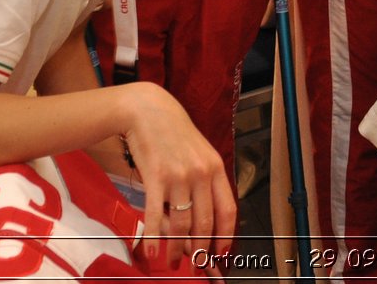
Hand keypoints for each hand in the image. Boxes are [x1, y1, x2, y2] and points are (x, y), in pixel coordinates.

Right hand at [121, 83, 235, 268]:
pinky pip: (156, 215)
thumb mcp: (199, 153)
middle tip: (194, 265)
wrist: (148, 111)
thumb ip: (204, 182)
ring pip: (181, 223)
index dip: (225, 235)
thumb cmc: (174, 133)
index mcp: (215, 168)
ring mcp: (179, 176)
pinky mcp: (156, 178)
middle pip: (204, 222)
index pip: (227, 210)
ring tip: (172, 261)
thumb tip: (202, 218)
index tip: (220, 252)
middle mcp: (201, 173)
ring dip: (176, 248)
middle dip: (199, 249)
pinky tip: (152, 251)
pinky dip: (155, 238)